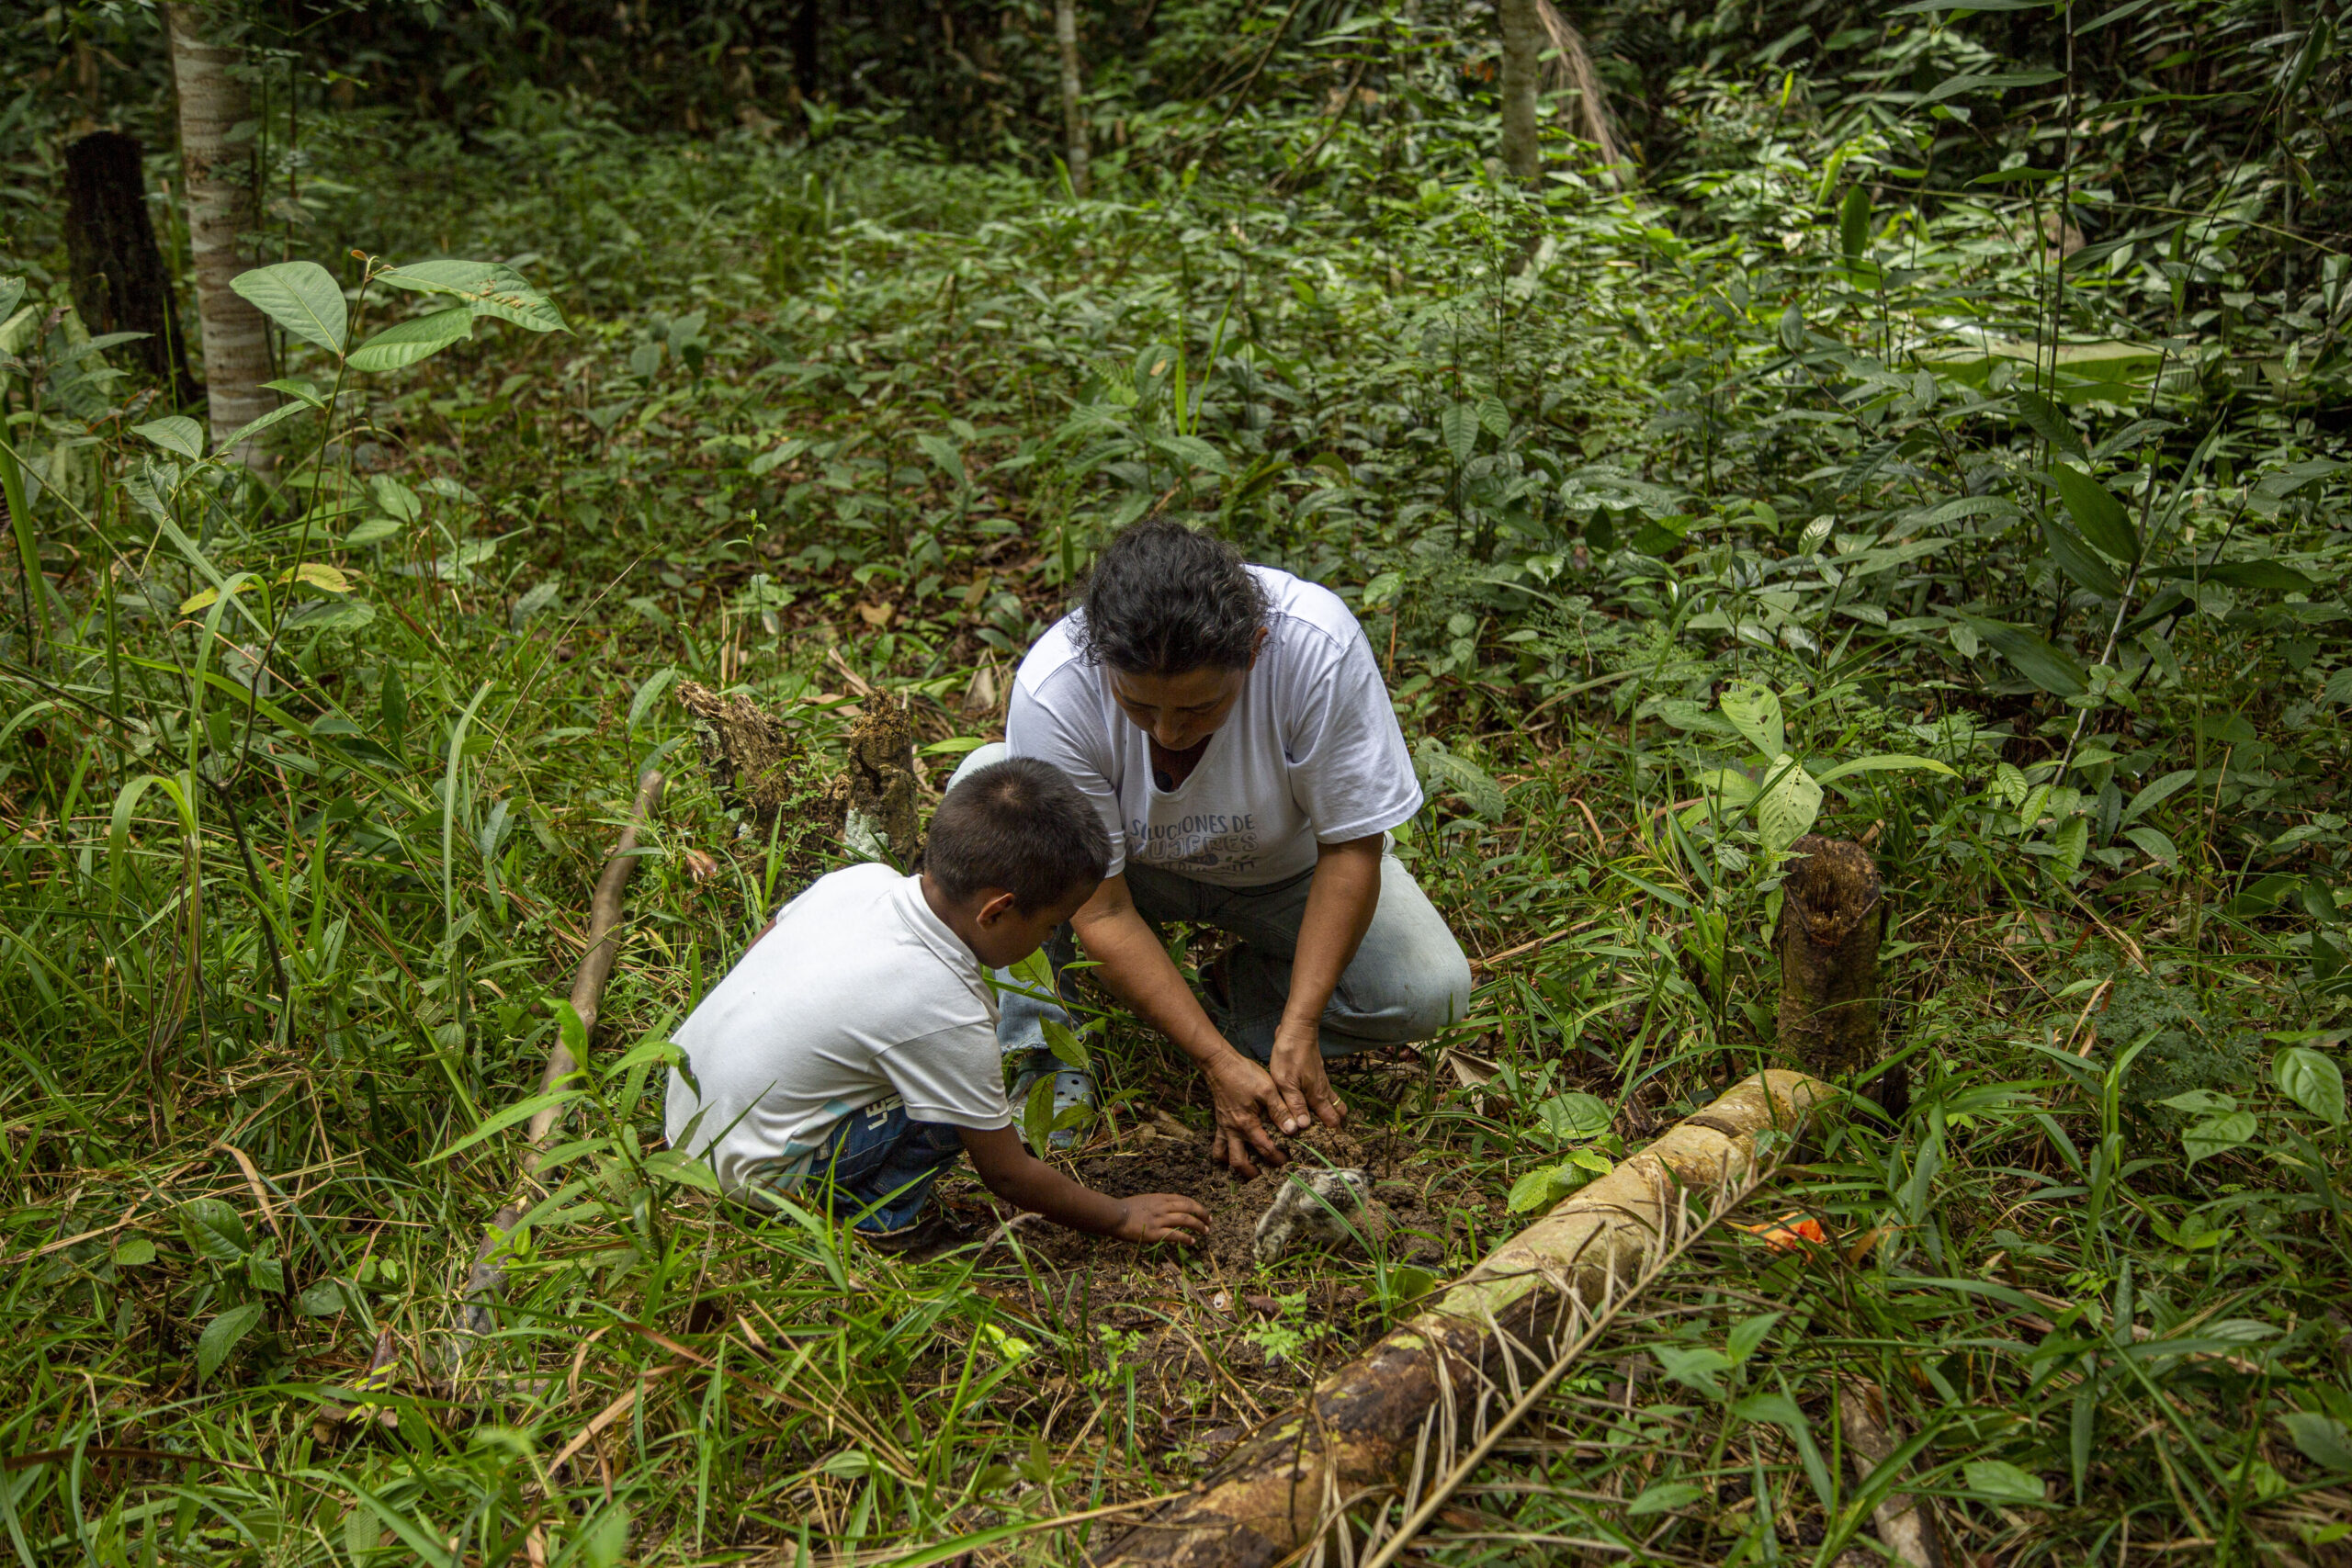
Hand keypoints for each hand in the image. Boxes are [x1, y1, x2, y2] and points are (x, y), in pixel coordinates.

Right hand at [1115, 1192, 1210, 1244]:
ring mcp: (1160, 1220)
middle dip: (1202, 1214)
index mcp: (1160, 1198)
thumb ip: (1158, 1203)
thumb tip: (1169, 1209)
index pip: (1184, 1199)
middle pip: (1189, 1207)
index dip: (1196, 1206)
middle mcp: (1163, 1207)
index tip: (1203, 1212)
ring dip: (1198, 1225)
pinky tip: (1192, 1241)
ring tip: (1205, 1231)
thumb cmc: (1126, 1209)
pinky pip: (1175, 1235)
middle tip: (1210, 1221)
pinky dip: (1186, 1238)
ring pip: (1186, 1220)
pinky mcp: (1155, 1233)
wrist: (1114, 1215)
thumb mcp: (1146, 1200)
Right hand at [1205, 1054, 1295, 1176]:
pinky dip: (1224, 1153)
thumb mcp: (1268, 1089)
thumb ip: (1280, 1111)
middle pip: (1239, 1162)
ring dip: (1236, 1165)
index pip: (1264, 1149)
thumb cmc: (1244, 1074)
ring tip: (1250, 1170)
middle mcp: (1233, 1130)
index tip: (1290, 1161)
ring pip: (1224, 1157)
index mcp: (1246, 1124)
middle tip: (1269, 1174)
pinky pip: (1218, 1145)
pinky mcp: (1220, 1122)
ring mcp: (1224, 1127)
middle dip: (1253, 1173)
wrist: (1220, 1064)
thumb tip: (1293, 1129)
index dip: (1278, 1158)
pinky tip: (1236, 1151)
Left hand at [1268, 1018, 1347, 1130]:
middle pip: (1338, 1114)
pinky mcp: (1317, 1076)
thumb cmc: (1289, 1056)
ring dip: (1331, 1115)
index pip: (1332, 1121)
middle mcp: (1323, 1091)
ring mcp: (1322, 1083)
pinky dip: (1324, 1105)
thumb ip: (1294, 1105)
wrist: (1297, 1031)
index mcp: (1317, 1096)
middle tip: (1327, 1140)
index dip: (1332, 1135)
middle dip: (1336, 1127)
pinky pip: (1326, 1095)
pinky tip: (1311, 1108)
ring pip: (1333, 1104)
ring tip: (1320, 1128)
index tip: (1327, 1147)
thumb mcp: (1285, 1083)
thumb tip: (1303, 1128)